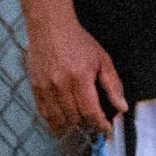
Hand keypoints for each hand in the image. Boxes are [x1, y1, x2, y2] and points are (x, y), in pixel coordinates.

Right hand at [24, 19, 127, 136]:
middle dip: (89, 125)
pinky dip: (54, 121)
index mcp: (79, 77)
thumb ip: (113, 85)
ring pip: (58, 119)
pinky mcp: (35, 87)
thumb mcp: (102, 59)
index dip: (101, 125)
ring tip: (81, 123)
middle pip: (75, 118)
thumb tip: (121, 107)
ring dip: (72, 126)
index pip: (90, 112)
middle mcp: (60, 84)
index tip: (107, 129)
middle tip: (97, 124)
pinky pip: (43, 113)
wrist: (49, 26)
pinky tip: (64, 121)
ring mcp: (45, 87)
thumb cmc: (77, 40)